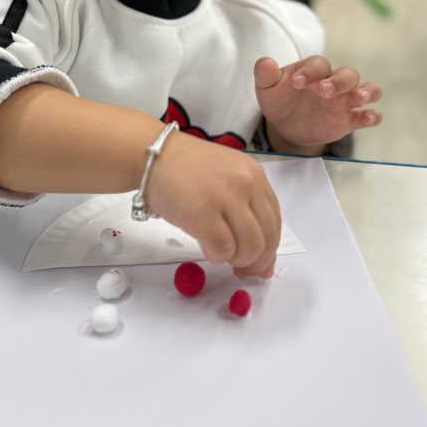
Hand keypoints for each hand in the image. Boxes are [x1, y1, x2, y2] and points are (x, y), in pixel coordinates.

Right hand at [146, 133, 280, 278]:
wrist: (152, 155)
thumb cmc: (184, 169)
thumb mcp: (226, 177)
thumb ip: (245, 207)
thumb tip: (261, 257)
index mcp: (254, 175)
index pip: (275, 221)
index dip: (270, 249)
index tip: (261, 265)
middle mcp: (246, 184)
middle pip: (266, 237)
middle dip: (256, 262)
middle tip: (242, 271)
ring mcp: (225, 197)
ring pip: (249, 246)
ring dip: (237, 260)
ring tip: (222, 255)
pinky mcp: (202, 212)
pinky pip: (222, 249)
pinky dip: (217, 257)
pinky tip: (207, 249)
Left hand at [255, 56, 381, 150]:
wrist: (285, 124)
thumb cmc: (279, 99)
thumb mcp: (267, 87)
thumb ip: (265, 74)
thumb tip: (266, 62)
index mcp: (313, 70)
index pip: (318, 64)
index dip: (310, 71)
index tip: (295, 83)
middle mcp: (333, 82)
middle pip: (347, 74)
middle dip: (338, 81)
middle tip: (323, 91)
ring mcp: (344, 101)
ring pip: (366, 89)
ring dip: (367, 91)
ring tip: (359, 98)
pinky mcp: (349, 120)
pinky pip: (367, 115)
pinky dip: (373, 115)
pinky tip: (369, 117)